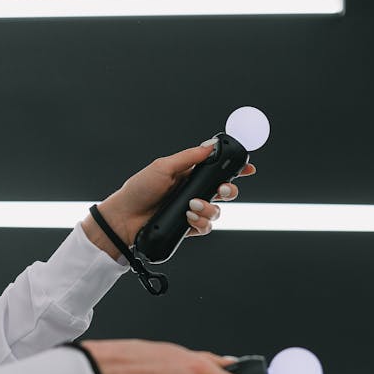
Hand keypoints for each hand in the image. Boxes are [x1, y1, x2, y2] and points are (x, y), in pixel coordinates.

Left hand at [81, 143, 255, 259]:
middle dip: (229, 191)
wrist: (124, 218)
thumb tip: (211, 145)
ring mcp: (191, 211)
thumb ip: (189, 157)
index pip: (217, 170)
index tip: (248, 169)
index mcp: (189, 174)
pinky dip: (201, 223)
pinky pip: (206, 227)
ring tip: (192, 207)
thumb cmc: (139, 189)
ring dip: (209, 209)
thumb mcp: (163, 167)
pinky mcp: (187, 227)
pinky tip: (189, 219)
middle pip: (224, 192)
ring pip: (217, 212)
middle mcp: (193, 192)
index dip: (235, 170)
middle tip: (222, 191)